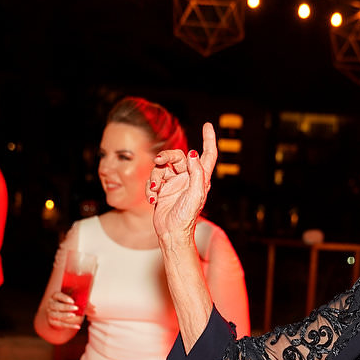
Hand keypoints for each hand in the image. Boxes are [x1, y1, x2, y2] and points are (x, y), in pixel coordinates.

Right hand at [44, 290, 85, 329]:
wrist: (60, 314)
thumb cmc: (69, 304)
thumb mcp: (75, 301)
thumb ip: (84, 303)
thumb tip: (94, 308)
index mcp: (55, 296)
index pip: (57, 295)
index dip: (64, 298)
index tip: (72, 301)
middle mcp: (50, 304)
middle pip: (56, 305)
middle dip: (66, 307)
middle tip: (76, 308)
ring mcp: (50, 314)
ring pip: (57, 315)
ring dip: (65, 315)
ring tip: (73, 315)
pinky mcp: (53, 322)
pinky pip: (61, 324)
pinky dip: (70, 325)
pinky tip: (78, 326)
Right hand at [150, 123, 217, 242]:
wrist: (171, 234)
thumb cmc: (186, 218)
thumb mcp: (195, 195)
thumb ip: (196, 173)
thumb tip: (194, 153)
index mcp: (200, 179)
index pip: (207, 155)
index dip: (209, 140)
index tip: (207, 125)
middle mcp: (188, 178)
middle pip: (177, 157)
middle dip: (167, 156)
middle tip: (159, 161)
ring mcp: (174, 184)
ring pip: (162, 168)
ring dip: (155, 177)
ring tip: (155, 190)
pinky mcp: (162, 190)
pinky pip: (153, 180)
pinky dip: (150, 188)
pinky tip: (152, 198)